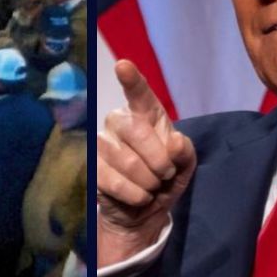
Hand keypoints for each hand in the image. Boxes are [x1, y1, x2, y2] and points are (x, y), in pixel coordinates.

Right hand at [96, 60, 195, 267]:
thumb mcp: (185, 165)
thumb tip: (173, 142)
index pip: (139, 94)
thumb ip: (185, 151)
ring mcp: (102, 144)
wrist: (143, 210)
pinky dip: (136, 195)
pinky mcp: (92, 168)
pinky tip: (138, 196)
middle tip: (165, 174)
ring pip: (130, 163)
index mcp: (145, 114)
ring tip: (151, 187)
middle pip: (138, 133)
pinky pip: (116, 182)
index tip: (122, 66)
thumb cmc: (165, 179)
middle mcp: (119, 122)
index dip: (131, 80)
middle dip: (161, 162)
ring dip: (150, 183)